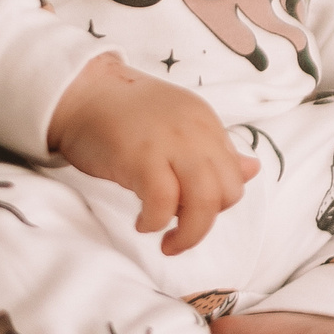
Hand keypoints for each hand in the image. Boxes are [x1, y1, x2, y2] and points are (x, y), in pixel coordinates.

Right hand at [48, 54, 259, 253]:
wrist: (81, 92)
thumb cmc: (126, 114)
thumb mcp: (180, 127)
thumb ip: (214, 150)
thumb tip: (252, 170)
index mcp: (208, 125)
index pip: (234, 176)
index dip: (216, 203)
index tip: (190, 210)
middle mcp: (197, 132)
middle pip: (227, 192)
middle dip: (206, 222)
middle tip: (180, 233)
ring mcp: (171, 144)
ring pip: (203, 202)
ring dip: (189, 234)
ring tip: (167, 241)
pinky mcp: (141, 158)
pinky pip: (163, 203)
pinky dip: (155, 222)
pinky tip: (142, 223)